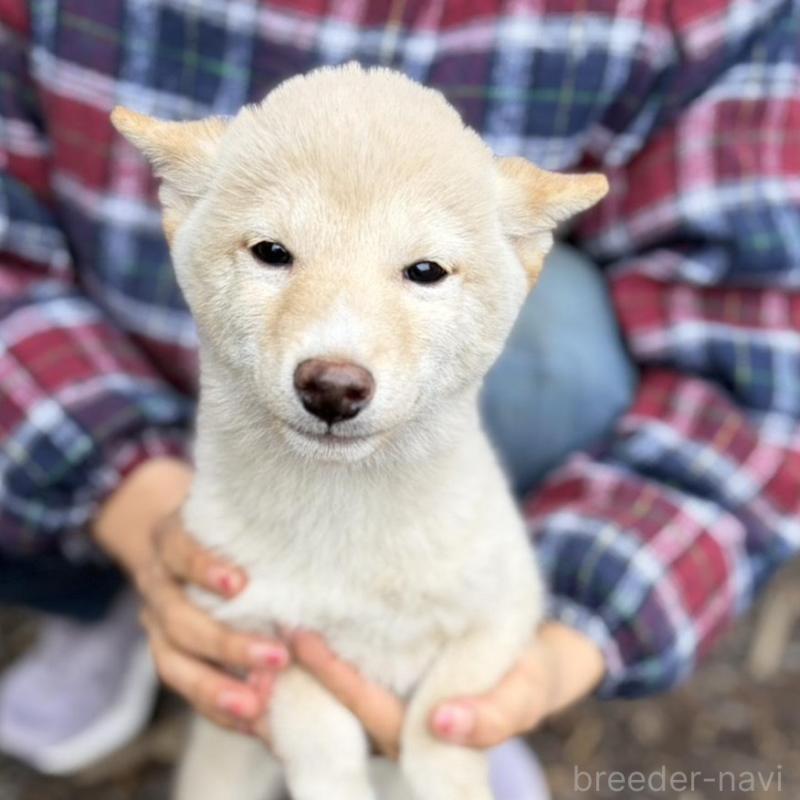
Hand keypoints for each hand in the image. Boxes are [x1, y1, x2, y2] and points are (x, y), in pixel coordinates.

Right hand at [93, 457, 288, 732]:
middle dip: (226, 643)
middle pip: (179, 619)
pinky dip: (217, 709)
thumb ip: (258, 530)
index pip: (179, 550)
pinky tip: (253, 722)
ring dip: (215, 689)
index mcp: (170, 541)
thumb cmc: (229, 529)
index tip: (239, 584)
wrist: (183, 542)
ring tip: (256, 708)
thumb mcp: (237, 517)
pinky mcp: (168, 655)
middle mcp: (156, 584)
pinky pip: (185, 691)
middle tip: (277, 658)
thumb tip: (323, 544)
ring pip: (173, 664)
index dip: (203, 567)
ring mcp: (155, 624)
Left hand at [291, 621, 603, 756]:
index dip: (339, 682)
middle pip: (338, 707)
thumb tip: (442, 725)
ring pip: (328, 696)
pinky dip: (308, 654)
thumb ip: (495, 714)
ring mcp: (382, 703)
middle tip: (279, 620)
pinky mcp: (377, 677)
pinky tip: (285, 617)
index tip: (308, 641)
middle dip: (307, 669)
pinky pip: (337, 671)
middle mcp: (392, 728)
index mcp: (423, 738)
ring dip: (298, 664)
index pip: (371, 713)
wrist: (524, 653)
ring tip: (270, 618)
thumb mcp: (526, 691)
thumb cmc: (527, 673)